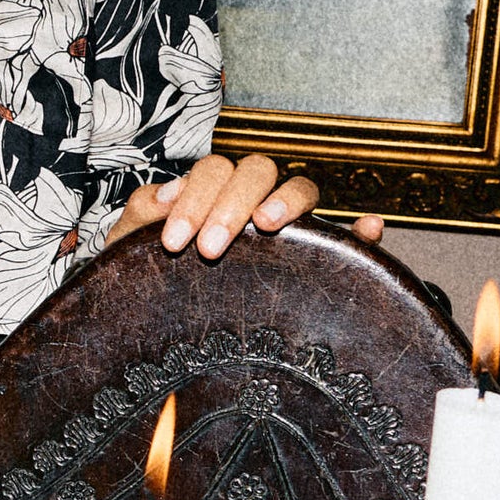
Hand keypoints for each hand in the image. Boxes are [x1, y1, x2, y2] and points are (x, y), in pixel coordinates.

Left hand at [107, 153, 385, 259]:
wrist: (155, 328)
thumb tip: (166, 195)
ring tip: (269, 223)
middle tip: (210, 248)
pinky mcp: (315, 259)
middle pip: (258, 171)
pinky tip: (367, 229)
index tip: (175, 242)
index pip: (214, 170)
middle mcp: (251, 201)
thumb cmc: (146, 282)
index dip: (195, 197)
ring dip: (290, 199)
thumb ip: (139, 215)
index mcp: (210, 191)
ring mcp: (286, 227)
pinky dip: (359, 231)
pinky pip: (346, 239)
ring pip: (302, 188)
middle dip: (232, 203)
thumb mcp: (131, 248)